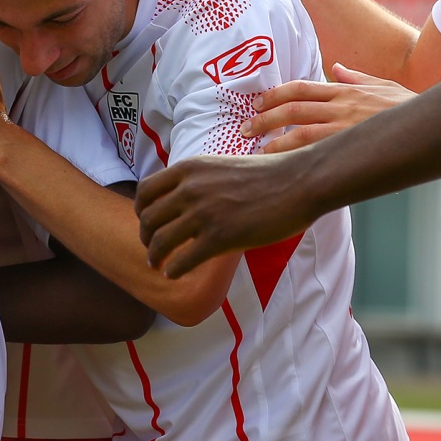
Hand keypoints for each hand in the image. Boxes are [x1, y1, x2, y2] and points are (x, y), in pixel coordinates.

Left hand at [135, 151, 312, 277]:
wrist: (299, 182)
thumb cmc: (268, 175)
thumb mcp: (222, 166)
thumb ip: (199, 180)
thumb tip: (184, 199)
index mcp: (189, 169)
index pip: (146, 192)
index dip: (141, 211)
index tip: (146, 223)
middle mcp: (190, 190)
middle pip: (149, 220)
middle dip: (146, 238)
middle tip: (152, 250)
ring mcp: (203, 214)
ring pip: (160, 243)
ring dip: (155, 258)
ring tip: (159, 266)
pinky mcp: (220, 238)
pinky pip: (182, 261)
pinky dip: (174, 271)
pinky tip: (176, 274)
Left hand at [245, 64, 412, 154]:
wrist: (435, 125)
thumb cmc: (410, 106)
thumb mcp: (383, 85)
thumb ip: (356, 77)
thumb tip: (336, 67)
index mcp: (346, 90)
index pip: (301, 88)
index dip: (275, 94)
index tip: (258, 104)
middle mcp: (343, 105)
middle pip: (293, 108)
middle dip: (265, 118)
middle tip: (244, 128)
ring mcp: (347, 127)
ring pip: (301, 132)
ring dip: (276, 141)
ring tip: (258, 151)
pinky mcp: (355, 146)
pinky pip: (320, 152)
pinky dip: (299, 158)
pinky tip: (284, 167)